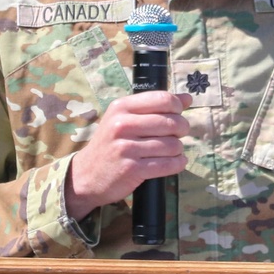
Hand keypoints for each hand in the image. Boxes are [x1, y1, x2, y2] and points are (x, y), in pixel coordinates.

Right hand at [66, 91, 190, 218]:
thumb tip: (188, 97)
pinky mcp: (132, 169)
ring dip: (178, 149)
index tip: (177, 114)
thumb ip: (155, 106)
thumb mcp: (124, 118)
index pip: (163, 99)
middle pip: (171, 122)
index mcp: (121, 107)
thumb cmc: (110, 144)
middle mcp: (122, 124)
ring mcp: (126, 147)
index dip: (177, 107)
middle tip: (177, 134)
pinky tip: (176, 162)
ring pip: (172, 144)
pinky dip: (178, 164)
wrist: (86, 176)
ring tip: (172, 150)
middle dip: (181, 129)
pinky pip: (167, 164)